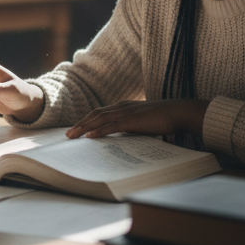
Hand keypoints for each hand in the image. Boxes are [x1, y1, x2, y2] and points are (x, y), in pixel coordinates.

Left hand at [65, 99, 209, 139]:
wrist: (177, 112)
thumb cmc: (162, 118)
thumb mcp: (142, 122)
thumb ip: (131, 126)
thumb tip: (121, 138)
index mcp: (123, 106)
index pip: (100, 112)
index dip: (86, 120)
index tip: (76, 128)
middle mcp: (121, 107)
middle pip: (95, 114)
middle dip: (80, 124)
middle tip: (67, 135)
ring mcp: (126, 112)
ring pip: (99, 119)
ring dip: (84, 127)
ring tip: (72, 136)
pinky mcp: (132, 120)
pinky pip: (111, 126)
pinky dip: (99, 130)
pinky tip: (90, 136)